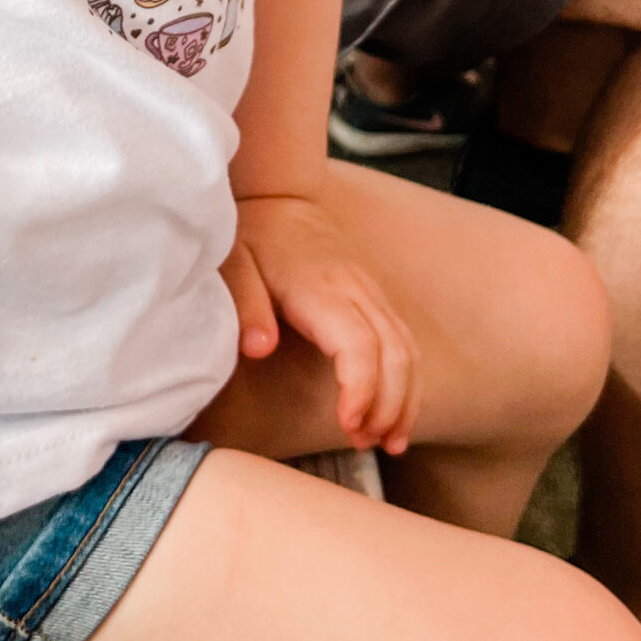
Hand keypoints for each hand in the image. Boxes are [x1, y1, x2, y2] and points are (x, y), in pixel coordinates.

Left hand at [223, 193, 421, 454]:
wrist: (278, 196)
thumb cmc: (251, 235)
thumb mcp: (232, 263)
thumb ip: (245, 304)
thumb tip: (259, 348)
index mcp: (320, 288)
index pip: (359, 345)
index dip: (362, 388)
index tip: (348, 424)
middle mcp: (355, 291)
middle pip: (395, 354)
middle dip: (389, 405)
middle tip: (367, 444)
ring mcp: (370, 294)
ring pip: (408, 350)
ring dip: (405, 399)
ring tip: (390, 442)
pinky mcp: (374, 299)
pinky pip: (405, 343)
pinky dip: (408, 381)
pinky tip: (395, 413)